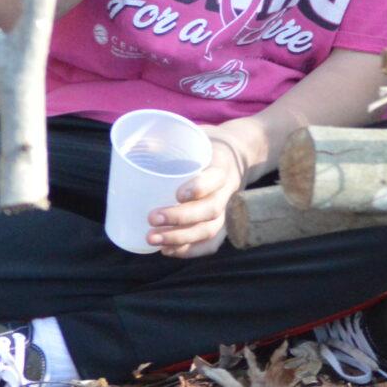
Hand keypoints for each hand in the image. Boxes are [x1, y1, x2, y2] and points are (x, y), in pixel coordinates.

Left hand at [147, 127, 246, 256]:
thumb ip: (175, 141)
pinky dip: (190, 250)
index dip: (199, 188)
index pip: (215, 180)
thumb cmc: (210, 145)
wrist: (240, 154)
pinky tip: (167, 251)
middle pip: (211, 210)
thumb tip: (145, 145)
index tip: (177, 194)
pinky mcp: (221, 222)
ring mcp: (226, 209)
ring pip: (209, 230)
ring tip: (152, 238)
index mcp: (222, 165)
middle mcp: (227, 190)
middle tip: (152, 218)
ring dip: (181, 238)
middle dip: (180, 218)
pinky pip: (211, 243)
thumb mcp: (199, 135)